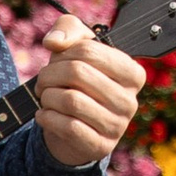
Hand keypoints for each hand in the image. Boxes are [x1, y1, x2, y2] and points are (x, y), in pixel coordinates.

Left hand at [32, 15, 146, 169]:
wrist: (74, 129)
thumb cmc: (78, 83)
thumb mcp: (76, 48)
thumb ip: (68, 29)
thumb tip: (54, 41)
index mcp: (132, 73)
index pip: (89, 50)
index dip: (63, 53)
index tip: (56, 62)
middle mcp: (130, 101)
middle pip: (78, 72)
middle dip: (49, 74)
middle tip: (43, 81)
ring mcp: (117, 126)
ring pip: (71, 100)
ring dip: (47, 96)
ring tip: (45, 97)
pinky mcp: (99, 146)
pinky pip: (68, 127)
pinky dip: (47, 117)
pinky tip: (44, 114)